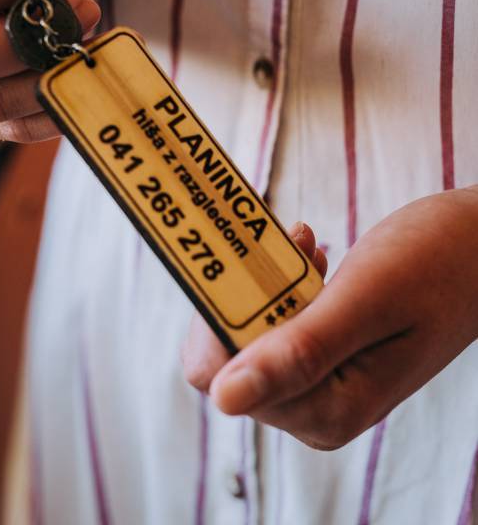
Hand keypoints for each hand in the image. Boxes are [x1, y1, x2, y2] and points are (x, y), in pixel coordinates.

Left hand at [183, 188, 477, 449]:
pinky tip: (315, 257)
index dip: (221, 318)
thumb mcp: (367, 300)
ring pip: (249, 335)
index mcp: (327, 411)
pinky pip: (276, 324)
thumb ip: (301, 351)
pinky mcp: (325, 357)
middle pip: (230, 358)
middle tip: (290, 250)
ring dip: (267, 286)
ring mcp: (321, 384)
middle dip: (247, 298)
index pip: (223, 377)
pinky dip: (285, 284)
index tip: (246, 264)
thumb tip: (224, 397)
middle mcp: (318, 409)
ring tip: (308, 247)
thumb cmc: (437, 264)